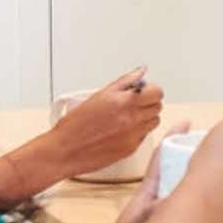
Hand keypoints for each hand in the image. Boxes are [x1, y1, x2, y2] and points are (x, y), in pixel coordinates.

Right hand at [35, 69, 162, 180]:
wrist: (66, 149)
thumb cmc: (76, 124)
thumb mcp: (99, 95)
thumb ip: (124, 82)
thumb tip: (141, 72)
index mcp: (123, 101)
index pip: (156, 92)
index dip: (151, 90)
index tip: (144, 91)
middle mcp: (131, 118)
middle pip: (157, 107)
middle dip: (149, 103)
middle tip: (134, 103)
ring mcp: (133, 135)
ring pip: (154, 122)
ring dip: (146, 117)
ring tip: (128, 117)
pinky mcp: (131, 149)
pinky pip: (144, 136)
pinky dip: (138, 132)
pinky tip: (122, 130)